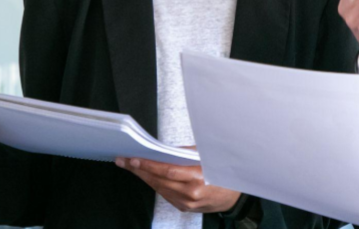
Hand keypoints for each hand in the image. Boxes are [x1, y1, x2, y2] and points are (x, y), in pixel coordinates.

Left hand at [116, 156, 240, 213]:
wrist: (234, 197)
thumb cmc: (223, 173)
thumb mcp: (209, 156)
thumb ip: (187, 153)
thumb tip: (165, 150)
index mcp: (198, 177)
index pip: (167, 171)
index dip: (149, 165)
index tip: (134, 159)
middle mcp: (191, 192)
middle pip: (159, 180)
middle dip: (140, 169)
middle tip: (124, 161)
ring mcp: (187, 202)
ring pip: (159, 188)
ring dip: (144, 177)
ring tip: (132, 166)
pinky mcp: (184, 208)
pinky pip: (165, 194)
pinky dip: (156, 184)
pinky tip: (147, 176)